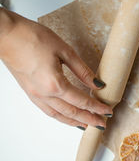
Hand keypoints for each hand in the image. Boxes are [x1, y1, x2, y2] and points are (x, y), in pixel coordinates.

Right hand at [0, 10, 112, 129]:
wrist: (6, 35)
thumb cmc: (33, 38)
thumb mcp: (65, 51)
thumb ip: (82, 70)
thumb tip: (97, 84)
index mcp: (55, 84)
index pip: (82, 101)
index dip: (96, 108)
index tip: (107, 111)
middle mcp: (44, 93)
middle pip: (71, 112)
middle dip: (89, 119)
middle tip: (102, 124)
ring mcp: (35, 94)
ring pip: (58, 115)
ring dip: (74, 121)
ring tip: (86, 125)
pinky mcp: (29, 91)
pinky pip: (47, 110)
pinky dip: (59, 116)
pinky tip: (65, 116)